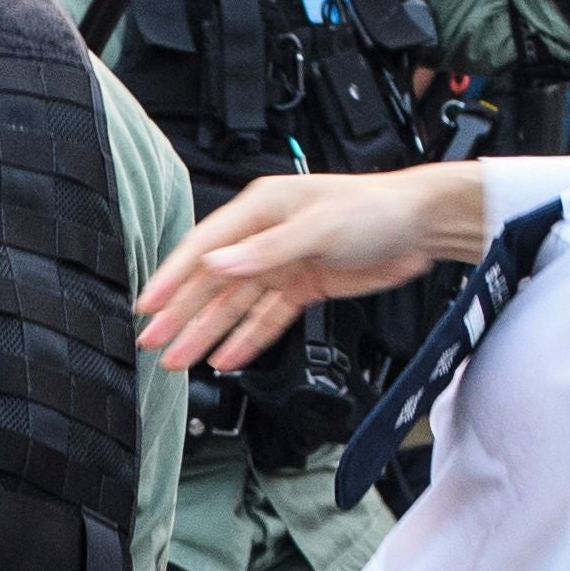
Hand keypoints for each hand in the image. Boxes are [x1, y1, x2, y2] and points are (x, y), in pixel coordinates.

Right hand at [141, 167, 486, 371]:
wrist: (420, 224)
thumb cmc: (374, 209)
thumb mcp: (318, 227)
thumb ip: (266, 250)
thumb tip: (219, 265)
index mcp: (260, 210)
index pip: (204, 248)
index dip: (173, 278)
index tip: (149, 306)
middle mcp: (264, 237)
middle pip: (213, 282)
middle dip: (182, 314)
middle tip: (154, 343)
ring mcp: (283, 264)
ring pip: (236, 305)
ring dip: (208, 333)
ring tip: (181, 361)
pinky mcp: (303, 287)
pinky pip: (267, 318)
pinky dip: (247, 339)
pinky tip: (226, 357)